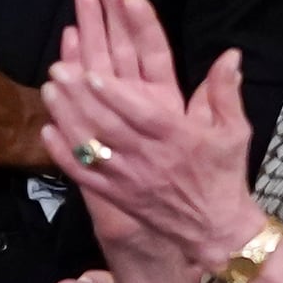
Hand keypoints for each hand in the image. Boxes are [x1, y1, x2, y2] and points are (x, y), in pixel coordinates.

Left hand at [38, 0, 258, 267]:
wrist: (213, 229)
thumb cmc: (223, 174)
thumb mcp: (234, 131)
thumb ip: (226, 91)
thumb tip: (231, 54)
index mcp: (177, 139)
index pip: (141, 114)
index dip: (115, 95)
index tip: (92, 73)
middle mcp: (149, 158)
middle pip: (108, 126)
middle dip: (80, 97)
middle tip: (58, 71)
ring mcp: (128, 179)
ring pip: (91, 147)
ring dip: (67, 118)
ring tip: (48, 91)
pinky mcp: (115, 195)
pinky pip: (84, 175)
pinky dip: (63, 154)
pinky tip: (47, 132)